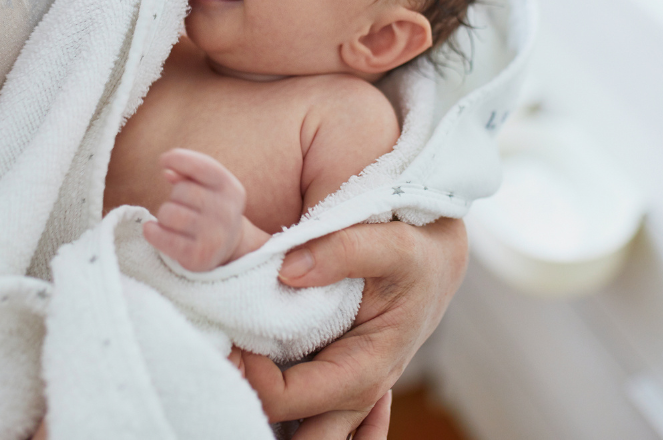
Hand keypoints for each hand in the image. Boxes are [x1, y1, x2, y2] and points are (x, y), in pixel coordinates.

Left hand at [143, 148, 267, 270]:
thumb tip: (167, 169)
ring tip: (175, 221)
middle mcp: (226, 212)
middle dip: (174, 196)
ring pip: (168, 213)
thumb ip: (190, 173)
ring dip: (164, 215)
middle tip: (182, 205)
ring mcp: (213, 236)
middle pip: (181, 191)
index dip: (178, 158)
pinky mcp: (197, 256)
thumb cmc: (212, 208)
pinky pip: (161, 237)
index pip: (201, 166)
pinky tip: (155, 230)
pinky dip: (152, 231)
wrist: (231, 247)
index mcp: (230, 188)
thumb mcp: (210, 186)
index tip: (163, 160)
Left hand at [241, 217, 466, 438]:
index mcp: (364, 370)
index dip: (249, 373)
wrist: (435, 258)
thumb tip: (286, 270)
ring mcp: (343, 393)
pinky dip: (280, 412)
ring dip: (266, 414)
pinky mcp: (333, 379)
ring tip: (238, 372)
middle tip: (228, 363)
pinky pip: (304, 419)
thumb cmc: (416, 253)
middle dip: (255, 413)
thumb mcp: (392, 243)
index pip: (286, 399)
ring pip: (300, 436)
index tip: (232, 334)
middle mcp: (353, 395)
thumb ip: (343, 251)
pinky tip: (262, 379)